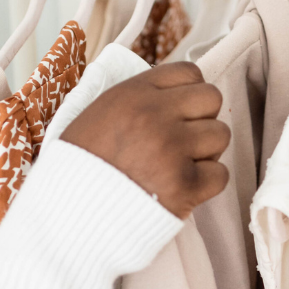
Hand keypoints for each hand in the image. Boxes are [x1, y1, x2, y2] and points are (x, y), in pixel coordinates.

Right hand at [60, 62, 229, 218]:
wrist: (68, 215)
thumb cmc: (78, 170)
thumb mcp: (95, 117)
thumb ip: (135, 101)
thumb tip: (171, 96)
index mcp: (133, 95)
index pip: (189, 73)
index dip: (189, 93)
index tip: (180, 111)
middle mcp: (155, 116)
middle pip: (212, 99)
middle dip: (203, 119)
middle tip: (184, 140)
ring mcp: (172, 150)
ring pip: (220, 135)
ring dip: (206, 152)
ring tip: (180, 165)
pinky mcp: (184, 186)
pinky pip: (220, 174)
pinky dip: (207, 183)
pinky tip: (183, 187)